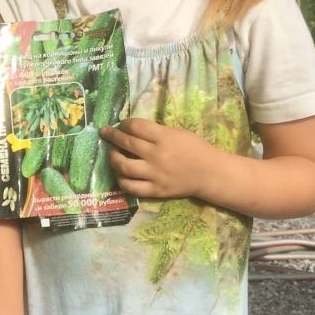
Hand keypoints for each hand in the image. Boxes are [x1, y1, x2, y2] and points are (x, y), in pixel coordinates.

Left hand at [100, 118, 219, 198]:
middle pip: (126, 143)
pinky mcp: (155, 190)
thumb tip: (132, 130)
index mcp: (164, 138)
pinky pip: (130, 186)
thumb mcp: (177, 133)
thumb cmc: (195, 149)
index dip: (124, 124)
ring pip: (123, 165)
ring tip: (112, 153)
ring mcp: (154, 174)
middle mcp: (156, 155)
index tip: (121, 124)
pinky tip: (120, 173)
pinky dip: (121, 179)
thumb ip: (156, 132)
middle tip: (105, 133)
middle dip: (112, 135)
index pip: (135, 126)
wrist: (209, 173)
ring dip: (113, 157)